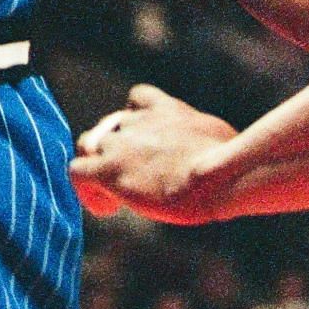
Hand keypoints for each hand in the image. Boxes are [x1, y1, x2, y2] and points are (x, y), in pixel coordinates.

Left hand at [71, 85, 235, 222]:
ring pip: (87, 146)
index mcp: (166, 109)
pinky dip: (86, 191)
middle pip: (109, 126)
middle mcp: (137, 120)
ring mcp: (119, 144)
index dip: (136, 122)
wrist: (218, 174)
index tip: (148, 148)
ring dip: (99, 168)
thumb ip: (209, 142)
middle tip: (136, 180)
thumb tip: (227, 156)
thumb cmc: (232, 162)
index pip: (137, 100)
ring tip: (117, 196)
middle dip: (117, 150)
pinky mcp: (108, 170)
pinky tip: (108, 208)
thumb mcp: (224, 139)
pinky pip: (76, 173)